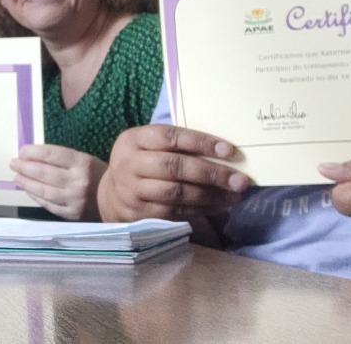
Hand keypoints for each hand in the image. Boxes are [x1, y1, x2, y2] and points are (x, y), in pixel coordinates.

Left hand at [10, 144, 105, 220]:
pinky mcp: (71, 214)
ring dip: (26, 183)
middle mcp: (78, 181)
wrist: (118, 200)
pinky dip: (35, 196)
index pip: (51, 155)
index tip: (22, 151)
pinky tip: (29, 190)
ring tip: (16, 177)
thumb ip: (62, 159)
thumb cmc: (98, 175)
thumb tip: (32, 156)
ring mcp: (74, 199)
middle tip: (13, 163)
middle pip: (44, 173)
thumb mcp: (85, 160)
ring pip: (43, 190)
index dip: (33, 152)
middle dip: (25, 167)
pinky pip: (48, 204)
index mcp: (82, 163)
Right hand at [96, 124, 248, 222]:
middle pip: (174, 167)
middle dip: (211, 173)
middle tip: (239, 180)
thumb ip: (176, 144)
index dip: (200, 142)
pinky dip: (201, 210)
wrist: (111, 195)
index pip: (170, 137)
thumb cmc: (141, 162)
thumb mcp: (148, 145)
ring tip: (234, 195)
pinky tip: (219, 206)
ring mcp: (132, 190)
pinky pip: (175, 212)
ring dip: (210, 195)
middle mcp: (129, 163)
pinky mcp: (140, 213)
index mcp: (134, 139)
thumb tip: (223, 150)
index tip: (229, 150)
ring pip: (176, 192)